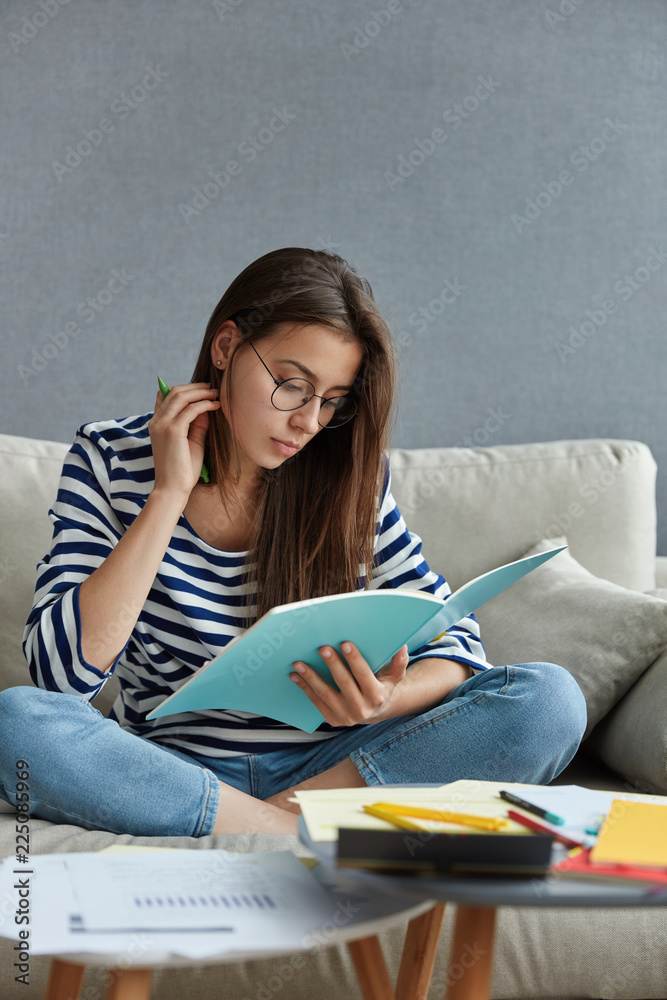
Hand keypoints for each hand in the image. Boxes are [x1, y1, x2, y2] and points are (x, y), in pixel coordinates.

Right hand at [148, 382, 220, 499]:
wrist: (172, 489)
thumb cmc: (182, 469)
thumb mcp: (191, 442)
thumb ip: (197, 424)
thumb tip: (206, 408)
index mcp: (157, 424)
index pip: (165, 396)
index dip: (184, 389)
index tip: (201, 390)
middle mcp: (157, 421)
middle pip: (174, 392)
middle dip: (195, 387)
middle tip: (211, 387)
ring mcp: (163, 425)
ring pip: (181, 396)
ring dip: (201, 392)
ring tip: (215, 393)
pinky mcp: (173, 431)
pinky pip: (191, 409)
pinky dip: (204, 404)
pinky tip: (215, 405)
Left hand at [289, 641, 409, 726]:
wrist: (374, 712)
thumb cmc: (382, 686)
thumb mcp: (394, 676)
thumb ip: (399, 663)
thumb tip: (403, 647)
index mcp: (377, 695)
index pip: (364, 675)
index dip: (354, 659)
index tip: (345, 643)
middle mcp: (361, 709)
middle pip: (344, 683)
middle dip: (332, 665)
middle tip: (322, 648)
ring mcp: (345, 716)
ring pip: (326, 694)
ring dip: (311, 678)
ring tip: (299, 663)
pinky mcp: (332, 720)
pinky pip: (316, 702)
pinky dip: (305, 688)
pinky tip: (295, 676)